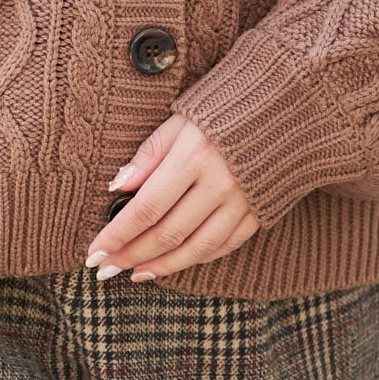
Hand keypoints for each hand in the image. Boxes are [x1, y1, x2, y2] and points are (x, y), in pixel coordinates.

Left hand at [85, 114, 259, 281]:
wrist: (284, 105)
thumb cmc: (221, 109)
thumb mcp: (180, 120)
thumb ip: (149, 154)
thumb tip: (117, 186)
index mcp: (194, 157)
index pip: (146, 208)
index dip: (116, 234)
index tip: (94, 251)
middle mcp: (219, 184)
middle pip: (168, 233)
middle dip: (131, 255)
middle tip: (106, 269)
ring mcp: (242, 202)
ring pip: (196, 249)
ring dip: (162, 266)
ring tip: (135, 274)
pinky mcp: (259, 212)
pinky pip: (224, 246)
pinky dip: (196, 258)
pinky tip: (174, 263)